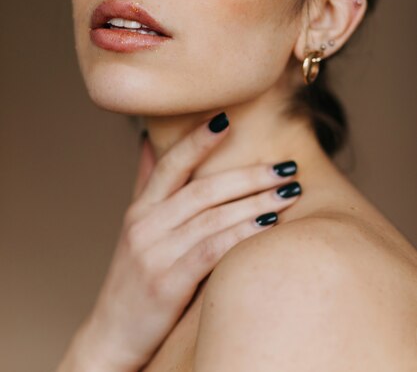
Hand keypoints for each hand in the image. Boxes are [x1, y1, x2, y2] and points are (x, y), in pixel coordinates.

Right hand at [58, 113, 300, 370]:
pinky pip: (212, 250)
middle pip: (203, 189)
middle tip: (285, 166)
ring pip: (213, 216)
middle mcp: (145, 225)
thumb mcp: (135, 228)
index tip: (228, 118)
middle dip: (248, 175)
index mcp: (140, 209)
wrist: (111, 336)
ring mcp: (155, 253)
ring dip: (256, 202)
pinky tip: (270, 225)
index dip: (198, 140)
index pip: (171, 164)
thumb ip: (146, 184)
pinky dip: (242, 233)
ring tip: (289, 191)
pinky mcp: (167, 283)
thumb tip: (148, 141)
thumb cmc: (133, 278)